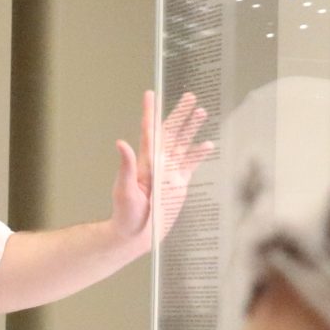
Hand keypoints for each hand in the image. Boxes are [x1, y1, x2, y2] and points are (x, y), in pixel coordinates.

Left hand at [110, 90, 208, 253]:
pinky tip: (208, 143)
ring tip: (201, 111)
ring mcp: (170, 172)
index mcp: (145, 162)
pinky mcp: (179, 184)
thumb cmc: (125, 214)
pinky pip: (191, 165)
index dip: (150, 112)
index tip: (151, 94)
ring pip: (183, 144)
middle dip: (179, 114)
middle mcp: (158, 163)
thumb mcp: (124, 190)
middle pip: (171, 132)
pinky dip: (199, 154)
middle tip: (189, 96)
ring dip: (192, 128)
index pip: (149, 131)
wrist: (137, 234)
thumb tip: (121, 143)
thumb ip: (126, 167)